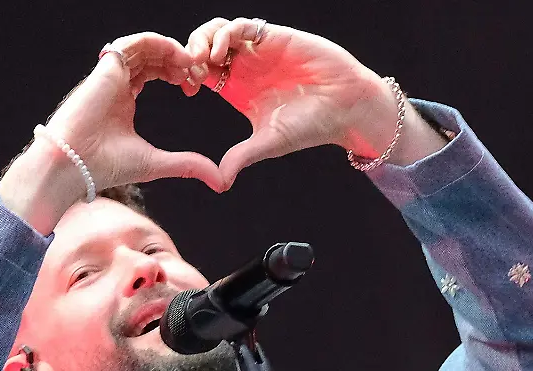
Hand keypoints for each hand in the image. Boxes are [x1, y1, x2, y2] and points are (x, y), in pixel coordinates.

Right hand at [40, 32, 224, 192]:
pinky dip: (158, 43)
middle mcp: (118, 83)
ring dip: (172, 50)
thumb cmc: (106, 167)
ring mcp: (111, 75)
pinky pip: (134, 44)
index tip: (195, 88)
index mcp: (125, 100)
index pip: (155, 73)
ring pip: (145, 47)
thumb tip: (221, 182)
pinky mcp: (107, 69)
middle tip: (200, 75)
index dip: (179, 73)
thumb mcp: (158, 163)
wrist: (74, 165)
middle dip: (180, 61)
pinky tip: (178, 56)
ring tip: (192, 64)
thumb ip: (188, 165)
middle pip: (153, 57)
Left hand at [183, 18, 398, 186]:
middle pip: (203, 47)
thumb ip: (241, 157)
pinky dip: (227, 33)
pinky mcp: (274, 37)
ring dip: (204, 38)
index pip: (200, 73)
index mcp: (237, 90)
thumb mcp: (269, 143)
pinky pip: (243, 26)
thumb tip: (219, 183)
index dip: (187, 75)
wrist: (345, 106)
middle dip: (189, 53)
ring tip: (203, 58)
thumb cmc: (311, 126)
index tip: (187, 88)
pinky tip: (222, 51)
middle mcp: (245, 68)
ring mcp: (259, 50)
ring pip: (218, 31)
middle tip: (189, 69)